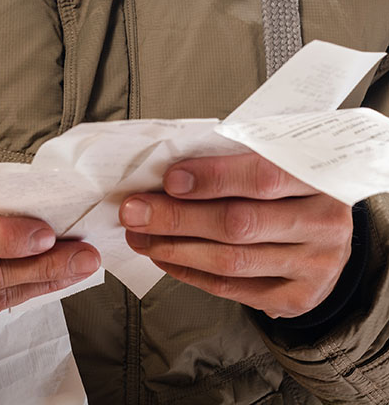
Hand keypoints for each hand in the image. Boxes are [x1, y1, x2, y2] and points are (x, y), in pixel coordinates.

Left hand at [120, 153, 352, 317]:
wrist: (328, 238)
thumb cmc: (290, 190)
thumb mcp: (277, 163)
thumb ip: (232, 162)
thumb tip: (166, 172)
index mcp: (322, 179)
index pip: (264, 176)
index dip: (213, 178)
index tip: (168, 179)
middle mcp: (324, 225)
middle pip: (239, 223)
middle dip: (176, 217)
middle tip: (133, 212)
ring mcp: (315, 266)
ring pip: (230, 260)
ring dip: (174, 247)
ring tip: (139, 236)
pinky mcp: (297, 298)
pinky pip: (230, 288)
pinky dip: (188, 271)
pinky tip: (162, 256)